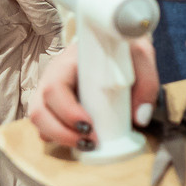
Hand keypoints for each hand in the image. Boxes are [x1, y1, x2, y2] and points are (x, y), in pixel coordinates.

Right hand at [28, 40, 159, 150]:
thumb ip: (146, 82)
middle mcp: (51, 77)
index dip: (67, 111)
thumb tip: (140, 118)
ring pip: (39, 121)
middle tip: (90, 141)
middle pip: (39, 111)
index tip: (89, 125)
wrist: (116, 41)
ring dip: (59, 138)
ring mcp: (48, 92)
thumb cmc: (124, 48)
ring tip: (87, 144)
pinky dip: (59, 137)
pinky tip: (80, 139)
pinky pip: (45, 126)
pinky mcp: (54, 105)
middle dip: (61, 133)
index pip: (55, 88)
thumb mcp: (141, 55)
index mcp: (68, 62)